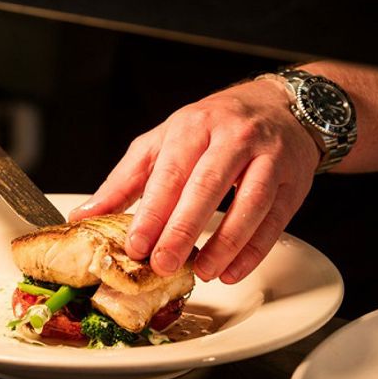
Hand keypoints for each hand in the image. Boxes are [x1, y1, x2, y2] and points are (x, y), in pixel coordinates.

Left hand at [70, 79, 319, 282]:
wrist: (278, 106)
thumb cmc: (214, 126)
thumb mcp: (164, 142)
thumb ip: (126, 179)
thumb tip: (84, 214)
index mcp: (193, 126)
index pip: (170, 172)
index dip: (153, 212)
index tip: (137, 244)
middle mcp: (233, 138)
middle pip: (207, 186)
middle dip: (183, 230)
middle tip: (164, 264)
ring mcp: (269, 158)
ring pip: (249, 204)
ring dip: (225, 244)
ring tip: (203, 272)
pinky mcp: (293, 181)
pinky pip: (275, 220)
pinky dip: (254, 251)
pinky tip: (232, 271)